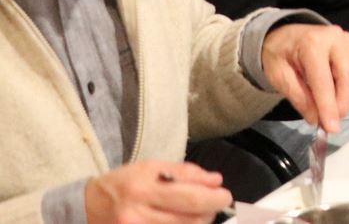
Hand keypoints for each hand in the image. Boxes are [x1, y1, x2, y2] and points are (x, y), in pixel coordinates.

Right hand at [84, 162, 231, 223]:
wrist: (86, 207)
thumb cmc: (123, 183)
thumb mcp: (150, 167)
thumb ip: (185, 172)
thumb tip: (215, 180)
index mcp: (143, 189)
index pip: (189, 197)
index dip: (213, 198)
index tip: (225, 195)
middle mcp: (137, 215)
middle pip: (189, 220)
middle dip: (210, 212)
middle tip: (216, 204)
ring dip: (199, 223)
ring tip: (200, 214)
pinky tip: (185, 222)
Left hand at [260, 23, 348, 133]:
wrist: (286, 36)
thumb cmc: (280, 55)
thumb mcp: (279, 77)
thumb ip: (298, 97)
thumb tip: (316, 119)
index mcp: (311, 43)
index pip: (323, 79)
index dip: (328, 105)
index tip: (331, 127)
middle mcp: (335, 37)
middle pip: (346, 76)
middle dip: (341, 103)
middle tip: (332, 123)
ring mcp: (347, 40)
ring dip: (345, 97)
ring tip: (331, 110)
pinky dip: (347, 88)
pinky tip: (335, 94)